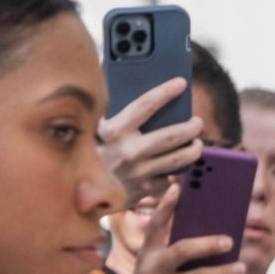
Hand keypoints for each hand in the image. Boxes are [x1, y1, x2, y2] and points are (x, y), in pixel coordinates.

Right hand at [98, 78, 203, 205]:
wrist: (77, 189)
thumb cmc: (87, 153)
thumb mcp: (94, 130)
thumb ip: (113, 114)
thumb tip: (133, 91)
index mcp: (114, 131)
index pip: (145, 105)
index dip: (165, 92)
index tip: (181, 83)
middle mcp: (128, 151)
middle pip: (171, 136)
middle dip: (190, 128)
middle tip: (197, 122)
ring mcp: (138, 172)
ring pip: (177, 159)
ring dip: (193, 150)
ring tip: (197, 144)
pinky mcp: (145, 189)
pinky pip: (168, 178)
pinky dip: (175, 172)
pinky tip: (178, 166)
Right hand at [107, 183, 243, 273]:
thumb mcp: (150, 266)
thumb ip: (168, 251)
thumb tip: (207, 235)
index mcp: (147, 253)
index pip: (155, 224)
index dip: (166, 206)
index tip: (178, 188)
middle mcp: (152, 268)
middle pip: (183, 250)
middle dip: (208, 244)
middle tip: (230, 240)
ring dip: (223, 272)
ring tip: (241, 267)